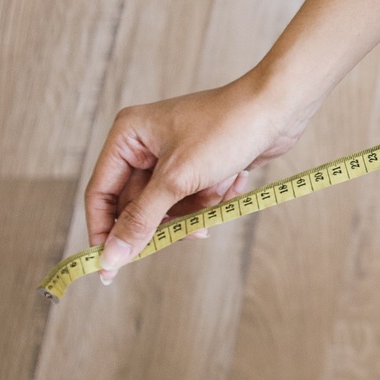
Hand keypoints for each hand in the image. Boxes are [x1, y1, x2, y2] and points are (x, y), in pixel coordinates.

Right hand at [84, 76, 312, 282]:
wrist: (279, 109)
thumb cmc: (226, 130)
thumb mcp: (178, 180)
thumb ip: (142, 220)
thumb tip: (111, 257)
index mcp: (128, 136)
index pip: (101, 193)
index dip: (103, 232)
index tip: (108, 269)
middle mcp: (145, 144)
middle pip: (137, 205)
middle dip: (166, 219)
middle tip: (188, 232)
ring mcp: (173, 154)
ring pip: (169, 206)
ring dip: (197, 208)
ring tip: (220, 192)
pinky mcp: (199, 164)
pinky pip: (194, 198)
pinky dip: (213, 198)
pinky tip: (235, 180)